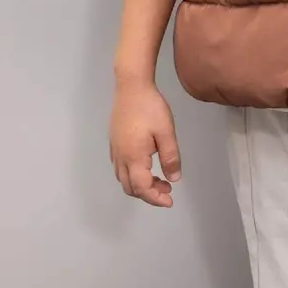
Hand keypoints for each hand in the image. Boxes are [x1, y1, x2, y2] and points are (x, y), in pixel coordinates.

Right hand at [109, 81, 181, 207]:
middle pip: (130, 187)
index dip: (155, 198)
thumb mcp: (166, 132)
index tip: (170, 201)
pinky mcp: (114, 142)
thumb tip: (173, 179)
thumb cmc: (150, 108)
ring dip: (140, 185)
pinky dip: (133, 174)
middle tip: (167, 190)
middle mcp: (121, 157)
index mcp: (134, 157)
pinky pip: (120, 167)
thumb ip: (170, 157)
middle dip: (148, 194)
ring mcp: (115, 150)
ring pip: (123, 178)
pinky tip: (146, 165)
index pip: (142, 188)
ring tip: (159, 178)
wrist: (131, 86)